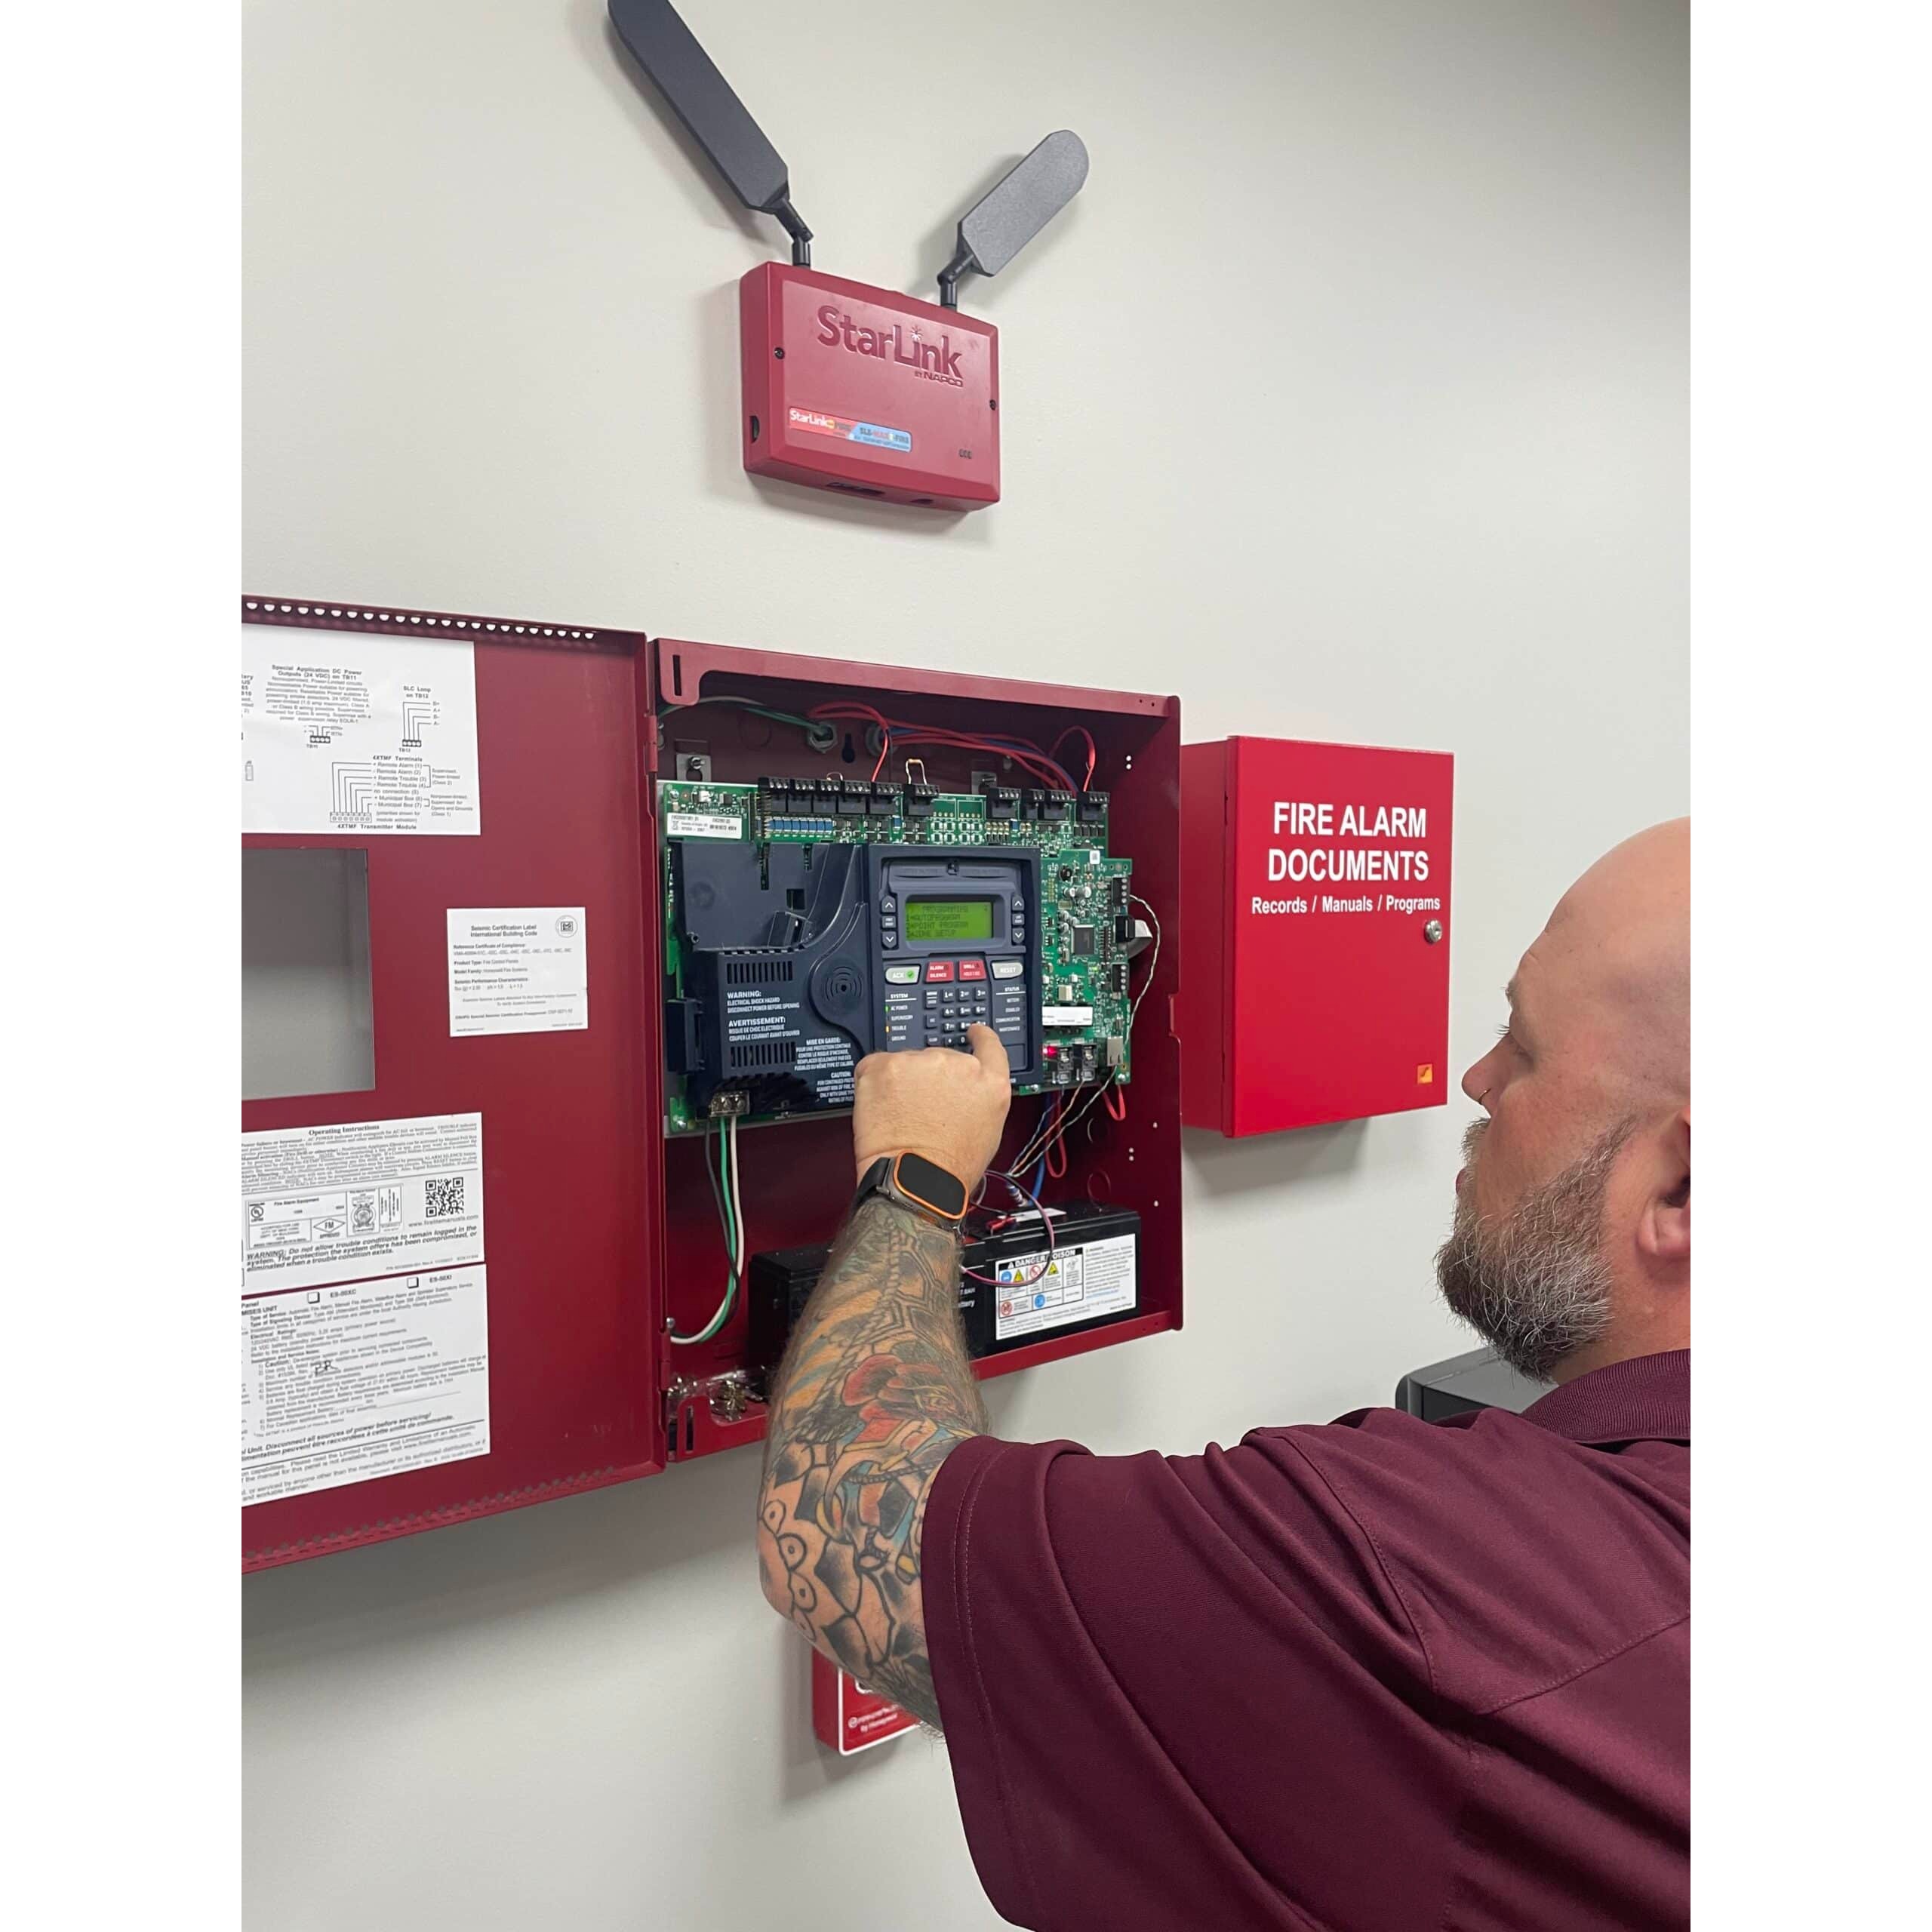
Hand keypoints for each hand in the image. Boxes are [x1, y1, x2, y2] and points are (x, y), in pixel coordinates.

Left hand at [852, 1025, 1010, 1190]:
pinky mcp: (885, 1065)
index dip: (978, 1036)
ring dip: (901, 1082)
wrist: (915, 1180)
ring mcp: (920, 1062)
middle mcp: (957, 1064)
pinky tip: (880, 1108)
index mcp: (989, 1082)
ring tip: (900, 1116)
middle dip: (928, 1078)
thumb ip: (979, 1097)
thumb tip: (963, 1091)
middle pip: (940, 1057)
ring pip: (906, 1063)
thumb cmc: (949, 1168)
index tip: (972, 1032)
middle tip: (919, 1108)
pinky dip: (873, 1083)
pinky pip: (874, 1066)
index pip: (988, 1044)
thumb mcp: (987, 1131)